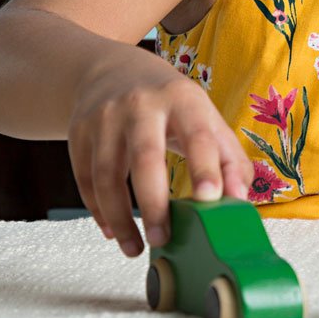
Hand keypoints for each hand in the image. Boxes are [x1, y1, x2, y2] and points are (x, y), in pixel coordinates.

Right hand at [69, 49, 252, 257]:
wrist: (111, 69)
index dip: (205, 167)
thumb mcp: (205, 116)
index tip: (211, 199)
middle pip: (145, 158)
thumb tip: (239, 199)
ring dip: (120, 218)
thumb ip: (228, 157)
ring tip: (135, 247)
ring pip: (107, 175)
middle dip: (154, 204)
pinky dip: (98, 210)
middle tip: (163, 239)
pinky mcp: (79, 132)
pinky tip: (113, 229)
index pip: (197, 135)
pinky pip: (85, 179)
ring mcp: (105, 117)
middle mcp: (141, 105)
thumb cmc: (169, 102)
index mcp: (182, 99)